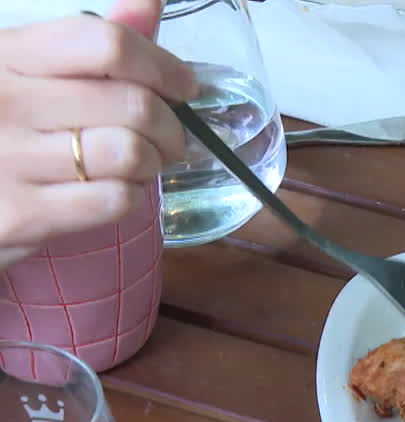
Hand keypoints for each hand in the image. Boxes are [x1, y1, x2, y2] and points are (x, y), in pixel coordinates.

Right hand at [0, 0, 196, 263]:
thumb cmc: (3, 129)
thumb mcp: (30, 74)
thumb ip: (89, 45)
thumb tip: (149, 3)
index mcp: (7, 55)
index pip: (106, 44)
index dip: (162, 66)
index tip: (183, 87)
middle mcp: (3, 101)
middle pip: (132, 103)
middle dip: (171, 126)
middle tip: (169, 139)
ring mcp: (8, 159)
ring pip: (131, 154)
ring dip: (152, 163)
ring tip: (139, 164)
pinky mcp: (21, 215)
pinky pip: (115, 200)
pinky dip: (131, 197)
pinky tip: (113, 189)